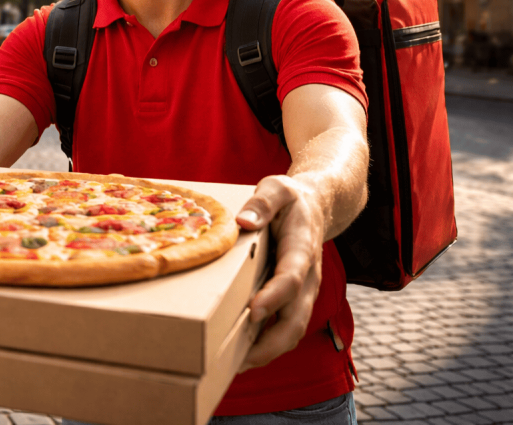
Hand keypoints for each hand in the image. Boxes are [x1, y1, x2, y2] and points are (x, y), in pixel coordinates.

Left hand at [235, 174, 324, 371]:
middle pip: (296, 318)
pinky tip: (243, 354)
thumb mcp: (277, 188)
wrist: (319, 206)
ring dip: (268, 351)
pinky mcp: (298, 299)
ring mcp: (306, 292)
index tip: (253, 310)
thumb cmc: (291, 198)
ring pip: (293, 330)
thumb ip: (262, 202)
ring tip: (234, 365)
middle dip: (270, 342)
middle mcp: (308, 277)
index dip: (275, 296)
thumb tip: (243, 222)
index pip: (291, 278)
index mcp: (302, 248)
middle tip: (238, 358)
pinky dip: (269, 345)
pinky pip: (287, 328)